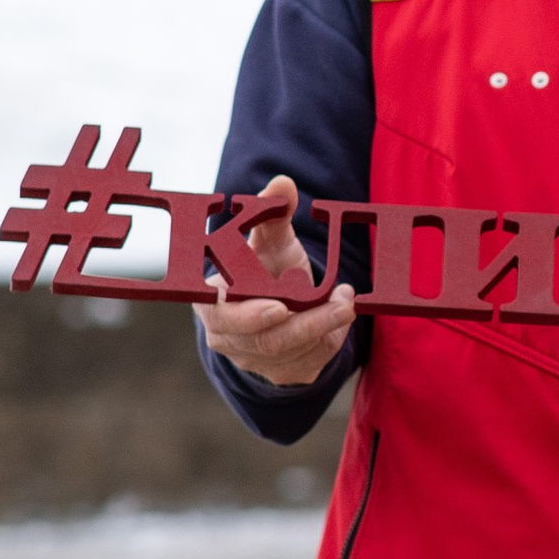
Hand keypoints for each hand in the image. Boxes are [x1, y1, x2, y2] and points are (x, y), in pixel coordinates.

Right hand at [200, 173, 355, 388]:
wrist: (280, 304)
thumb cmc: (266, 269)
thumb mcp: (270, 242)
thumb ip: (272, 215)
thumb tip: (282, 185)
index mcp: (213, 303)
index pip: (222, 317)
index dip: (249, 316)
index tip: (281, 306)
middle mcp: (228, 338)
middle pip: (268, 340)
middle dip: (310, 322)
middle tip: (344, 301)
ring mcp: (254, 361)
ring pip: (294, 353)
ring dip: (328, 327)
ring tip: (346, 299)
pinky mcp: (283, 374)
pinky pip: (311, 364)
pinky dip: (331, 340)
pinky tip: (338, 319)